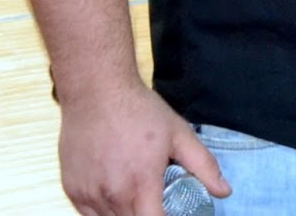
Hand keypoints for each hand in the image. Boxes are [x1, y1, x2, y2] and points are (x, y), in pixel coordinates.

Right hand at [57, 81, 228, 215]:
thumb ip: (203, 165)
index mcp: (140, 183)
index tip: (172, 211)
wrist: (96, 91)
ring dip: (126, 215)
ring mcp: (87, 194)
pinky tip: (116, 196)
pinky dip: (103, 213)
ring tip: (139, 197)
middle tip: (157, 203)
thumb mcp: (179, 134)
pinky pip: (87, 215)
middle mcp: (111, 194)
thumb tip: (224, 191)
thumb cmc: (138, 110)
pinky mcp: (71, 190)